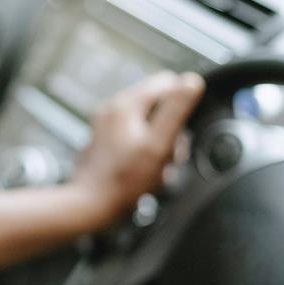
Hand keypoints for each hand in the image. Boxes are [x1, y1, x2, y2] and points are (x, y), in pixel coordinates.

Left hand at [72, 71, 204, 220]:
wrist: (91, 203)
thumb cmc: (125, 178)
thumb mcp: (158, 143)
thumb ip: (176, 110)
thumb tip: (192, 80)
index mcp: (125, 103)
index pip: (167, 83)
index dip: (184, 105)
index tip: (183, 132)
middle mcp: (112, 108)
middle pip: (158, 103)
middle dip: (172, 126)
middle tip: (171, 154)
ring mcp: (106, 123)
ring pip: (149, 121)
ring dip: (161, 141)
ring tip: (159, 165)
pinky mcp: (105, 140)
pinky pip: (137, 135)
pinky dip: (147, 149)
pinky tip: (148, 169)